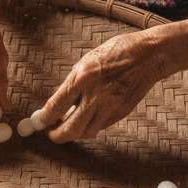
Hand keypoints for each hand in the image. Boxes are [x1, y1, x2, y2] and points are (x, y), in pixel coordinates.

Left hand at [40, 31, 160, 141]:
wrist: (149, 55)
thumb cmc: (117, 51)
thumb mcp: (87, 61)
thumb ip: (73, 83)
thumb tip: (59, 104)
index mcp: (82, 77)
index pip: (55, 106)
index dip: (43, 119)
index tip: (38, 122)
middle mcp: (95, 95)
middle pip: (70, 129)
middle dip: (57, 135)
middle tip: (51, 133)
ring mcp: (110, 107)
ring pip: (86, 132)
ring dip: (74, 133)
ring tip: (68, 126)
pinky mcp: (121, 113)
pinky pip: (101, 126)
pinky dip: (91, 126)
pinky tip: (87, 119)